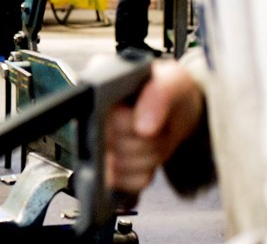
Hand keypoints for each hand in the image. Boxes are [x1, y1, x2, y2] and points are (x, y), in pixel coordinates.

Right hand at [106, 59, 204, 195]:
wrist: (177, 108)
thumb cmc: (169, 90)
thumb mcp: (172, 82)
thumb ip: (158, 96)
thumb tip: (143, 129)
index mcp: (98, 93)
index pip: (110, 124)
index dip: (136, 127)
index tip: (152, 122)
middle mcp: (89, 120)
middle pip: (116, 151)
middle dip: (150, 144)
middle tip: (159, 128)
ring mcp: (96, 147)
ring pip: (120, 170)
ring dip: (149, 160)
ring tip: (154, 140)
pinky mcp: (107, 170)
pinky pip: (125, 184)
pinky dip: (144, 175)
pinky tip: (148, 158)